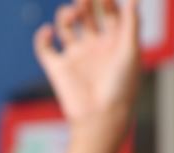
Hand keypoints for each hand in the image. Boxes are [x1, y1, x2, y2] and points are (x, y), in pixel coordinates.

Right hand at [33, 0, 141, 143]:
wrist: (100, 119)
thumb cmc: (121, 89)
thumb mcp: (130, 52)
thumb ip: (131, 23)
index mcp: (114, 43)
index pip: (110, 13)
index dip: (106, 0)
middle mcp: (94, 47)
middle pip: (87, 16)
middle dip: (85, 3)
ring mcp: (75, 57)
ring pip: (66, 27)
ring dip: (65, 15)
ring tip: (70, 15)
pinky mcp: (58, 69)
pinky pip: (44, 47)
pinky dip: (42, 37)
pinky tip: (48, 31)